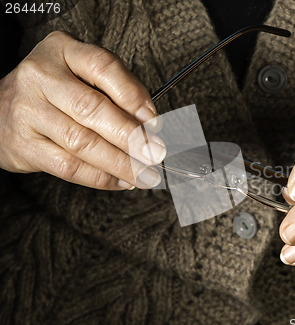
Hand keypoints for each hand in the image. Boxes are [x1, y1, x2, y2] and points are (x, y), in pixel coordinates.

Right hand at [0, 31, 164, 189]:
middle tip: (156, 153)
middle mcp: (40, 76)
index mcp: (61, 50)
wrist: (0, 108)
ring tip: (145, 173)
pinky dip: (101, 178)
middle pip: (92, 109)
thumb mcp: (82, 74)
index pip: (103, 67)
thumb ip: (116, 90)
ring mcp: (27, 110)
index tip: (154, 121)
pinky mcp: (23, 144)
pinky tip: (122, 181)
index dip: (133, 96)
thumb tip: (150, 123)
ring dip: (121, 163)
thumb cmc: (55, 91)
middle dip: (131, 136)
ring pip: (82, 142)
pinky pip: (69, 166)